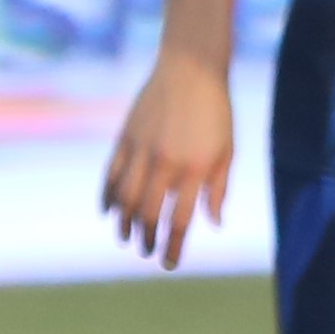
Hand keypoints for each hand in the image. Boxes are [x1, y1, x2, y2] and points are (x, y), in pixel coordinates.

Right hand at [101, 56, 233, 268]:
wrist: (191, 70)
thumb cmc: (216, 113)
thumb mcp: (226, 151)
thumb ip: (218, 189)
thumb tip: (213, 225)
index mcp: (195, 169)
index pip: (179, 220)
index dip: (172, 246)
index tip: (168, 264)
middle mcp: (166, 163)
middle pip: (148, 214)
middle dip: (146, 239)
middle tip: (146, 252)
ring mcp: (142, 150)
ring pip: (126, 198)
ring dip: (124, 223)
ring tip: (126, 238)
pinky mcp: (126, 137)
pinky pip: (111, 174)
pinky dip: (108, 196)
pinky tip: (109, 211)